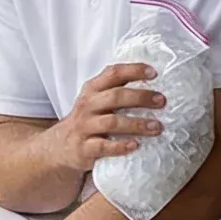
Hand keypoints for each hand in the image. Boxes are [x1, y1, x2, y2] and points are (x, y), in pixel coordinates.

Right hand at [45, 62, 165, 173]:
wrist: (58, 147)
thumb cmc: (87, 121)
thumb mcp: (95, 101)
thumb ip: (116, 91)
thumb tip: (154, 86)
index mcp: (92, 90)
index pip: (112, 73)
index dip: (133, 70)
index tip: (153, 73)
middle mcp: (87, 105)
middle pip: (115, 96)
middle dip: (141, 97)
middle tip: (162, 101)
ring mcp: (84, 127)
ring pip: (112, 122)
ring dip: (137, 124)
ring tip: (157, 127)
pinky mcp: (84, 148)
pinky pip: (103, 146)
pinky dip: (120, 146)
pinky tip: (135, 146)